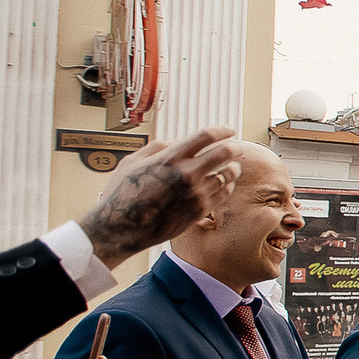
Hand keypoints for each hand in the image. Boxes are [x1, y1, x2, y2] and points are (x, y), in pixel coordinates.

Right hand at [78, 125, 242, 266]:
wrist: (121, 228)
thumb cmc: (122, 193)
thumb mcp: (132, 162)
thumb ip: (157, 148)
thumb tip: (178, 142)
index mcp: (169, 158)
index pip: (206, 136)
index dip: (222, 130)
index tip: (229, 130)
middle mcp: (186, 174)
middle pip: (225, 153)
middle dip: (234, 148)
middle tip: (236, 148)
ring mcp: (195, 194)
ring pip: (228, 175)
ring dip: (232, 169)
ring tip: (231, 167)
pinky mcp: (199, 211)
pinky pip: (223, 194)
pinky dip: (226, 186)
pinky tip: (222, 184)